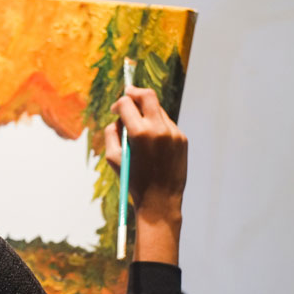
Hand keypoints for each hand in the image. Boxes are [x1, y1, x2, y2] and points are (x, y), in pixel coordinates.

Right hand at [104, 86, 187, 263]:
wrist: (160, 201)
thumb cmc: (133, 180)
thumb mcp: (113, 157)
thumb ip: (111, 132)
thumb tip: (118, 117)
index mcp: (139, 133)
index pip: (127, 103)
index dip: (118, 103)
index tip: (115, 109)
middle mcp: (159, 129)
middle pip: (147, 95)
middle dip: (135, 92)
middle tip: (128, 93)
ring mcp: (173, 133)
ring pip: (158, 109)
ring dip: (146, 111)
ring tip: (138, 127)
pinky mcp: (182, 139)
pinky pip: (167, 124)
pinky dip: (157, 125)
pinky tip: (151, 141)